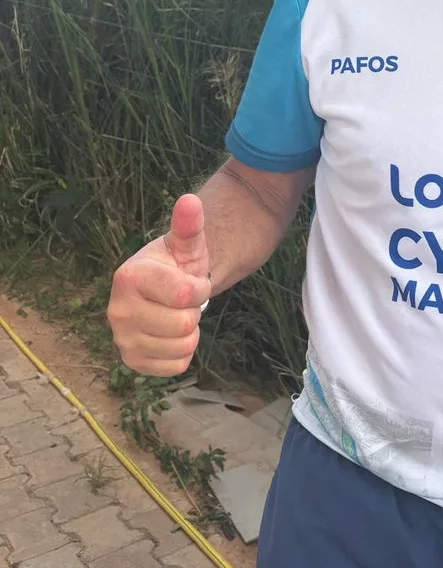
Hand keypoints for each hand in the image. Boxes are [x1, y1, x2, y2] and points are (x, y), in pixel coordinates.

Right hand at [107, 194, 210, 375]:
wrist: (166, 291)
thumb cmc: (177, 265)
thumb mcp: (186, 244)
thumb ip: (189, 224)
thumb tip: (190, 200)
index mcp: (128, 277)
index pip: (186, 295)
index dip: (200, 289)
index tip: (192, 281)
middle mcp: (117, 310)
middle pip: (185, 324)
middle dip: (193, 311)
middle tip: (182, 302)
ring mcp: (121, 338)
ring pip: (183, 347)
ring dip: (190, 332)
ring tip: (177, 315)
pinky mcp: (131, 361)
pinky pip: (176, 366)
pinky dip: (183, 353)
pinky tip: (172, 335)